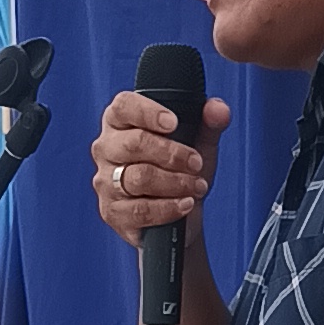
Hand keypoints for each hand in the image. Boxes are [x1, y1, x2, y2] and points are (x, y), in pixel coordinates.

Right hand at [90, 87, 230, 251]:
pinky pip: (140, 210)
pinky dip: (168, 208)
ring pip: (139, 177)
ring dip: (175, 182)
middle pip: (135, 143)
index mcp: (121, 122)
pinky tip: (185, 204)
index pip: (123, 106)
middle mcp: (107, 149)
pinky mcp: (112, 212)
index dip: (148, 112)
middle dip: (173, 154)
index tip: (173, 123)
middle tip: (196, 163)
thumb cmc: (181, 172)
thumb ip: (210, 123)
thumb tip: (218, 109)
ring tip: (197, 186)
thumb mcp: (199, 145)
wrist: (180, 218)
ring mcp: (106, 182)